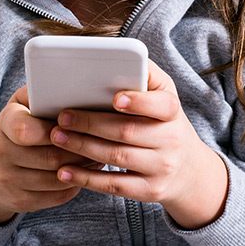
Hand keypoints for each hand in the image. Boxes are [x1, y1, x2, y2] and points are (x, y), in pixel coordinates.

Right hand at [0, 85, 92, 223]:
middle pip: (50, 157)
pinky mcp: (20, 201)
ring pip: (57, 178)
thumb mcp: (21, 106)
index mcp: (4, 124)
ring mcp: (8, 180)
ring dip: (83, 168)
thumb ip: (41, 94)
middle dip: (80, 150)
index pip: (25, 130)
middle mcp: (1, 154)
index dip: (54, 131)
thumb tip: (75, 86)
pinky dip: (76, 184)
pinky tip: (87, 172)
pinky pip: (57, 196)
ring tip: (100, 156)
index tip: (72, 126)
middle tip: (102, 143)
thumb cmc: (16, 129)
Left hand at [50, 60, 228, 228]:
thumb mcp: (164, 96)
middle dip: (90, 124)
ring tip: (56, 137)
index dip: (139, 101)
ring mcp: (162, 168)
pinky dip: (87, 178)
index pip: (162, 105)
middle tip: (62, 117)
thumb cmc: (163, 122)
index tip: (115, 98)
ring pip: (117, 157)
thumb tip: (118, 54)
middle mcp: (171, 140)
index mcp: (172, 111)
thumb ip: (144, 75)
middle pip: (127, 132)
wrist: (188, 169)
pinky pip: (114, 186)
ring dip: (82, 147)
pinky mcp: (149, 191)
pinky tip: (64, 171)